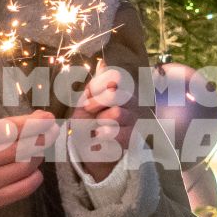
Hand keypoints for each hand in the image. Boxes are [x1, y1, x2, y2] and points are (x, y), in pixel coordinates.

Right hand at [0, 111, 58, 216]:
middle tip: (52, 131)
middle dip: (40, 138)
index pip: (6, 129)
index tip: (47, 118)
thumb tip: (36, 119)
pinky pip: (23, 189)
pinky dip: (34, 177)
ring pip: (23, 168)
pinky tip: (34, 170)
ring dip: (37, 156)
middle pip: (18, 148)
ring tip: (38, 150)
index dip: (31, 123)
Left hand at [66, 65, 137, 181]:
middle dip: (98, 101)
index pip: (115, 76)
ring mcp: (134, 120)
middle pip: (117, 92)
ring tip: (96, 129)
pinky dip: (104, 137)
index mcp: (117, 90)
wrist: (91, 154)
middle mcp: (130, 102)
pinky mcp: (134, 138)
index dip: (99, 84)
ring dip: (100, 122)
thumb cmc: (86, 126)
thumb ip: (92, 88)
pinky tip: (100, 139)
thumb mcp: (83, 105)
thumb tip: (103, 62)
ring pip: (117, 114)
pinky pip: (119, 134)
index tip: (88, 94)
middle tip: (88, 109)